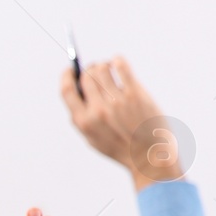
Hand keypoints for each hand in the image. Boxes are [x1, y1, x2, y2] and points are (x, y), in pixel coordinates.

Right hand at [59, 56, 181, 189]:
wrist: (148, 155)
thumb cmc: (120, 146)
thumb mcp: (92, 138)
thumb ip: (82, 116)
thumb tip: (78, 86)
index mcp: (84, 122)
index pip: (67, 90)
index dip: (66, 76)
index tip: (70, 69)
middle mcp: (98, 111)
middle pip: (86, 77)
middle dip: (88, 69)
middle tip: (94, 68)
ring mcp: (117, 101)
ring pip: (102, 69)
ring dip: (103, 65)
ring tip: (109, 68)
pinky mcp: (135, 94)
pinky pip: (121, 67)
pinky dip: (117, 60)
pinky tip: (118, 64)